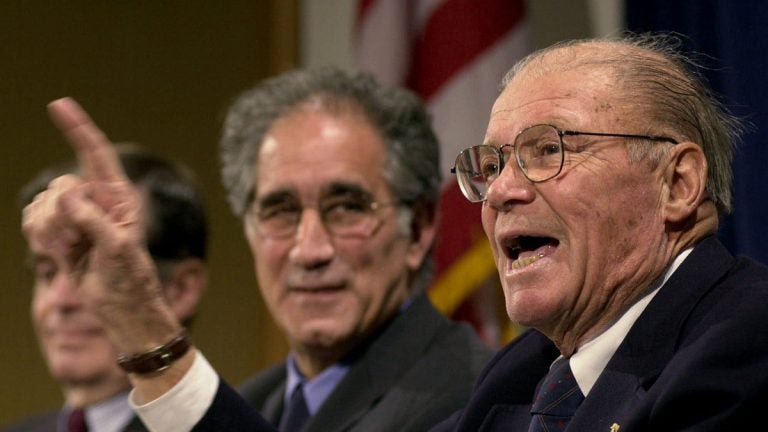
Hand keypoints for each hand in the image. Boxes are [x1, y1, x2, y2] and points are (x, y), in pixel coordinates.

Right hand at [22, 97, 181, 352]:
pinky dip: (40, 238)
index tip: (58, 104)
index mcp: (118, 197)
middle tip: (79, 244)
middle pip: (60, 186)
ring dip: (51, 232)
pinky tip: (60, 255)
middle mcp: (96, 200)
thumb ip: (94, 220)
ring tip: (73, 252)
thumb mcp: (118, 250)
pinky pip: (32, 221)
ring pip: (42, 205)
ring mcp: (75, 215)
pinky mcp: (58, 231)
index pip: (96, 155)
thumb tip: (68, 194)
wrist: (119, 306)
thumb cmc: (129, 278)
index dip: (77, 129)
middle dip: (62, 217)